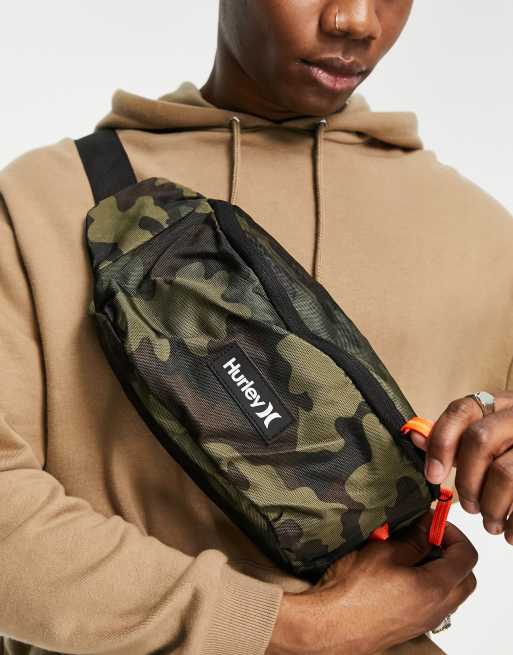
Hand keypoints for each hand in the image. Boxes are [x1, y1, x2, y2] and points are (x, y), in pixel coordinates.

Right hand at [266, 512, 476, 654]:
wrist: (330, 625)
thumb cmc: (353, 590)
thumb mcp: (383, 551)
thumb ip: (413, 539)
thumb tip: (428, 526)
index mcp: (435, 588)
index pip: (466, 556)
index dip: (453, 533)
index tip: (433, 522)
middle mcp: (436, 609)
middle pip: (465, 578)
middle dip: (452, 553)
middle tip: (429, 536)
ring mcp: (424, 621)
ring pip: (449, 592)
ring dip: (439, 569)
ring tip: (409, 552)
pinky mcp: (410, 627)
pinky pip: (431, 603)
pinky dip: (426, 584)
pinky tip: (397, 572)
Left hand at [409, 391, 512, 543]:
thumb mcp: (491, 435)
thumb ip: (455, 437)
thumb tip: (415, 438)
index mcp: (501, 404)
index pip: (463, 410)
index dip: (441, 441)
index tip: (433, 475)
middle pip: (480, 440)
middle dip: (467, 480)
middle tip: (468, 506)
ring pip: (505, 473)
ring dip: (491, 506)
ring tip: (490, 522)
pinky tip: (510, 533)